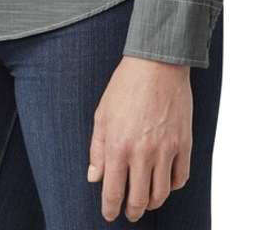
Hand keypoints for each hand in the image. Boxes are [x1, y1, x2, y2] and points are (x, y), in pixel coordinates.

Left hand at [87, 54, 192, 221]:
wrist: (157, 63)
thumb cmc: (126, 86)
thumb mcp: (102, 114)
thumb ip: (97, 149)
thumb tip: (94, 178)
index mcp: (118, 145)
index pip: (113, 192)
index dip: (110, 209)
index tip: (109, 214)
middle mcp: (142, 152)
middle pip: (139, 199)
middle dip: (132, 212)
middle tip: (129, 213)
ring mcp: (166, 149)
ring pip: (161, 194)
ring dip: (152, 203)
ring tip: (146, 202)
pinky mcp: (184, 143)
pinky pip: (180, 178)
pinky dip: (172, 186)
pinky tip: (164, 183)